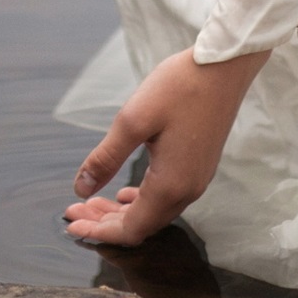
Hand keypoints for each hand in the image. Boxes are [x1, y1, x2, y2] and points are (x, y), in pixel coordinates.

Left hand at [63, 47, 269, 245]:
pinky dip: (141, 200)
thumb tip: (81, 189)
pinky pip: (166, 197)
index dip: (99, 232)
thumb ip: (106, 159)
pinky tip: (126, 191)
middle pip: (142, 225)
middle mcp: (188, 190)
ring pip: (154, 212)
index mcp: (170, 184)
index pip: (131, 229)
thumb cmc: (180, 87)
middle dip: (106, 222)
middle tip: (75, 210)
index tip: (71, 224)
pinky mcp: (199, 166)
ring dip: (122, 211)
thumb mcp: (133, 120)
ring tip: (94, 200)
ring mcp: (197, 179)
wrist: (225, 66)